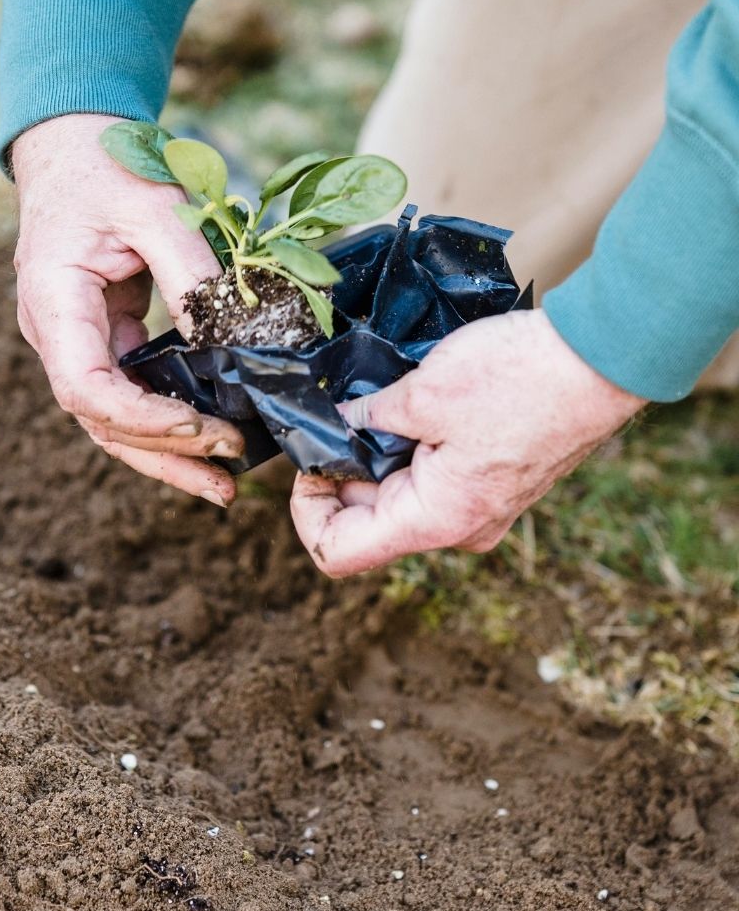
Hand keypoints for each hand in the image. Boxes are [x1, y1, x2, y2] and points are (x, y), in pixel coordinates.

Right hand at [10, 113, 245, 504]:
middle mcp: (55, 334)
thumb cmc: (106, 167)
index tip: (203, 428)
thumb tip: (233, 339)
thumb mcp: (155, 205)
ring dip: (163, 454)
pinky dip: (165, 421)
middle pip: (98, 420)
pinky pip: (127, 393)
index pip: (84, 387)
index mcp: (53, 301)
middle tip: (228, 476)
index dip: (141, 419)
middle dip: (162, 454)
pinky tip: (206, 439)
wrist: (70, 150)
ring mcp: (74, 341)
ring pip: (110, 419)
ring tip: (222, 484)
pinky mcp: (100, 339)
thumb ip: (190, 270)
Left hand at [290, 309, 645, 575]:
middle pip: (365, 521)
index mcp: (436, 521)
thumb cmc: (520, 378)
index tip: (307, 462)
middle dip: (341, 473)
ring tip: (377, 404)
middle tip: (335, 418)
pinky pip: (431, 478)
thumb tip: (331, 425)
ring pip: (398, 496)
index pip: (338, 553)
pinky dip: (409, 447)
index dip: (306, 511)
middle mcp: (458, 528)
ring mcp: (479, 508)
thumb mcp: (420, 395)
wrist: (603, 357)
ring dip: (376, 455)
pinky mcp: (493, 482)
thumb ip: (363, 420)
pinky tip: (410, 405)